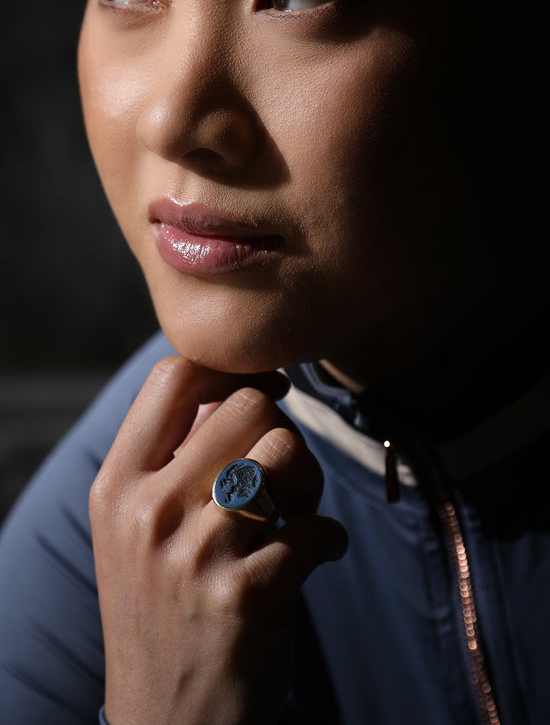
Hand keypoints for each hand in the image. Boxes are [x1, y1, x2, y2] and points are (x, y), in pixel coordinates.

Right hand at [89, 356, 347, 724]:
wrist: (166, 722)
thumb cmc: (162, 607)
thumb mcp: (135, 530)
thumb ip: (173, 459)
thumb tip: (242, 388)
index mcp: (117, 484)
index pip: (174, 375)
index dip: (233, 367)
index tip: (266, 389)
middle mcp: (149, 510)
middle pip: (250, 404)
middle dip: (282, 432)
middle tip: (280, 476)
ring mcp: (195, 553)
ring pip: (289, 452)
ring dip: (308, 482)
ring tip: (292, 516)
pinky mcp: (245, 595)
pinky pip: (318, 526)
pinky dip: (327, 539)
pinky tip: (313, 557)